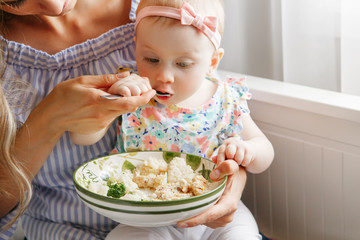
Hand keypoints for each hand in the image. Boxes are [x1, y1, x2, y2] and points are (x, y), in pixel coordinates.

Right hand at [36, 72, 154, 135]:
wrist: (52, 118)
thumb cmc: (64, 96)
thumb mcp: (83, 81)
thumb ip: (106, 79)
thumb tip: (126, 75)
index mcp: (99, 101)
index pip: (129, 102)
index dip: (143, 98)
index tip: (152, 91)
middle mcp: (103, 115)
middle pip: (129, 108)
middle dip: (140, 99)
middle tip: (145, 89)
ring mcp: (101, 123)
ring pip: (121, 112)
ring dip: (128, 102)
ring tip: (126, 92)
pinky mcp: (99, 128)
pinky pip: (113, 116)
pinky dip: (117, 107)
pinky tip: (111, 100)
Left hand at [177, 161, 245, 228]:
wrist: (238, 180)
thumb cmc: (233, 174)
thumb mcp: (233, 166)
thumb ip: (226, 167)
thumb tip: (214, 175)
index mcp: (229, 205)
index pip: (210, 215)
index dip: (195, 220)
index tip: (181, 223)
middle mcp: (227, 215)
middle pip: (204, 219)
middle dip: (189, 217)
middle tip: (174, 213)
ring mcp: (223, 219)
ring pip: (203, 220)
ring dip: (193, 213)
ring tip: (185, 204)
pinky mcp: (218, 220)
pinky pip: (204, 219)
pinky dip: (197, 213)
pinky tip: (194, 204)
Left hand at [214, 138, 255, 167]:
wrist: (249, 149)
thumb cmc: (234, 154)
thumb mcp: (226, 155)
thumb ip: (219, 158)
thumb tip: (212, 159)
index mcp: (225, 144)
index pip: (221, 152)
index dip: (220, 161)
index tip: (220, 169)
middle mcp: (233, 142)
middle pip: (230, 153)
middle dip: (230, 161)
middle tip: (231, 164)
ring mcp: (241, 145)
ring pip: (238, 159)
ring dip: (237, 163)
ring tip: (237, 162)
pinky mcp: (249, 149)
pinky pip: (245, 161)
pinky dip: (244, 163)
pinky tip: (243, 161)